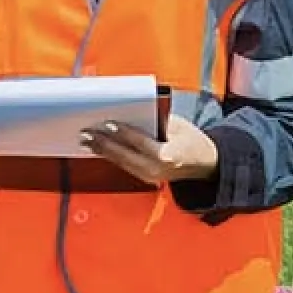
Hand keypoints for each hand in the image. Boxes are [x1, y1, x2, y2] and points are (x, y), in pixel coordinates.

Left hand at [80, 114, 218, 183]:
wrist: (206, 165)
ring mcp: (150, 177)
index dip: (122, 132)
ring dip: (102, 151)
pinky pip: (125, 166)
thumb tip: (133, 113)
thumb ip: (157, 121)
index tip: (107, 123)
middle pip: (124, 155)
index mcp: (167, 155)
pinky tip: (100, 150)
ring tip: (87, 141)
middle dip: (104, 143)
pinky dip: (111, 157)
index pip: (139, 142)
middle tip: (86, 133)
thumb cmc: (193, 142)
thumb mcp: (179, 126)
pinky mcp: (146, 179)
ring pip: (121, 162)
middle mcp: (156, 169)